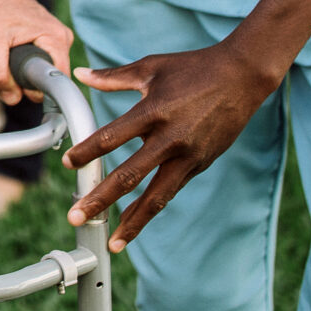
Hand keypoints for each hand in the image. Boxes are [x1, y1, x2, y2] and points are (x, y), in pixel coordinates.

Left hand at [0, 0, 74, 102]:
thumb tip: (12, 98)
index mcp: (56, 41)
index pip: (55, 84)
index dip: (29, 89)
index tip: (8, 81)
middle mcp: (60, 40)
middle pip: (41, 80)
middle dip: (11, 78)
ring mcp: (50, 39)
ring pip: (30, 72)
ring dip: (4, 70)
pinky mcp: (40, 39)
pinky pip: (26, 62)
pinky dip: (5, 61)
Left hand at [61, 39, 285, 250]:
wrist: (243, 78)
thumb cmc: (193, 68)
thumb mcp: (151, 67)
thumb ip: (113, 77)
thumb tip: (80, 74)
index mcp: (153, 112)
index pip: (112, 137)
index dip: (86, 152)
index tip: (67, 165)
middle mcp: (170, 139)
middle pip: (129, 176)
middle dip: (101, 199)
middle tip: (75, 217)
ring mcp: (188, 156)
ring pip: (156, 196)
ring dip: (133, 221)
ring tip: (113, 243)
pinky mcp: (201, 164)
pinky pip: (172, 189)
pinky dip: (154, 206)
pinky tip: (138, 220)